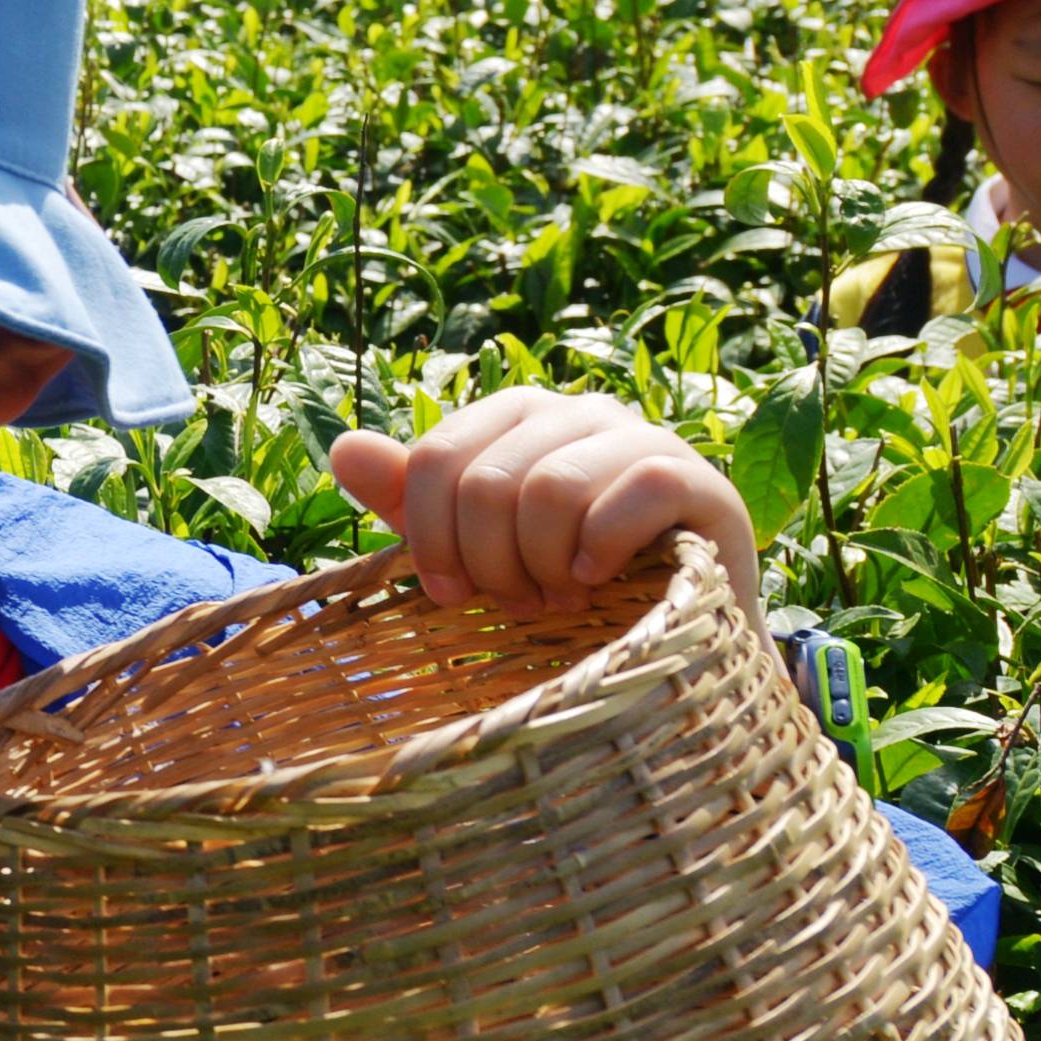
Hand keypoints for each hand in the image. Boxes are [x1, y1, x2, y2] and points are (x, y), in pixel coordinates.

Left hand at [328, 390, 761, 619]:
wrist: (669, 628)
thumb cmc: (562, 580)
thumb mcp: (474, 544)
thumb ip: (412, 498)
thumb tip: (343, 447)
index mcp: (516, 416)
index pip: (433, 458)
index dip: (429, 538)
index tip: (451, 593)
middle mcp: (578, 411)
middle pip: (487, 480)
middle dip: (491, 562)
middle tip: (520, 600)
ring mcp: (642, 438)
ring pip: (551, 488)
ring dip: (545, 563)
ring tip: (562, 595)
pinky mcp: (697, 478)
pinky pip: (632, 492)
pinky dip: (600, 549)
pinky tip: (598, 580)